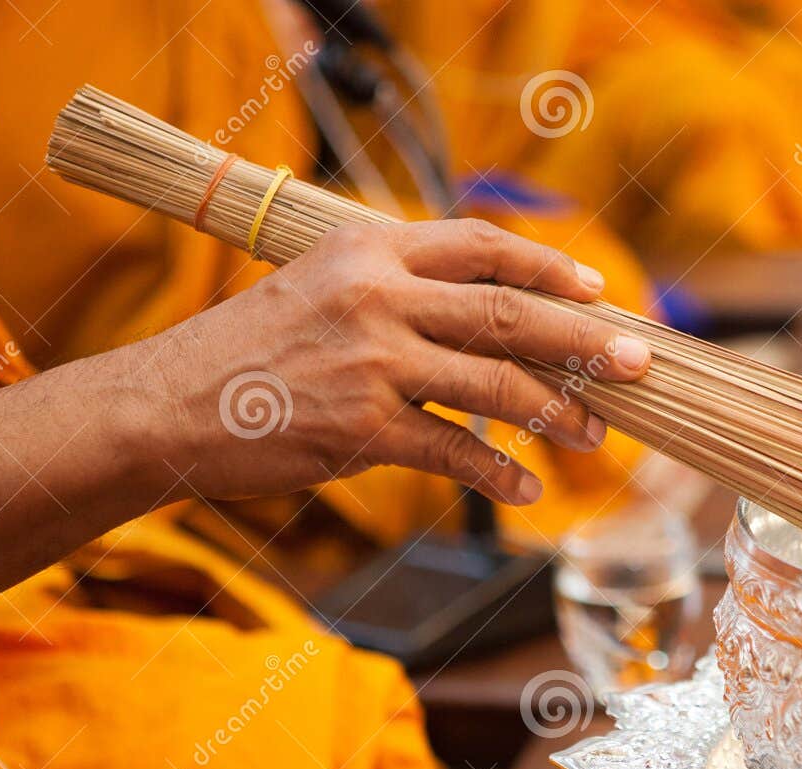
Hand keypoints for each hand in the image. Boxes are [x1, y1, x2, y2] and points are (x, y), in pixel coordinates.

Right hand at [141, 218, 651, 504]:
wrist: (164, 406)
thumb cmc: (248, 351)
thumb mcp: (317, 288)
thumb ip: (395, 290)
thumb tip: (484, 317)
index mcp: (368, 248)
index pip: (480, 244)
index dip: (549, 263)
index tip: (596, 288)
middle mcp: (376, 295)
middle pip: (509, 312)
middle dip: (585, 340)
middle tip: (638, 363)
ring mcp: (371, 361)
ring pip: (496, 385)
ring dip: (558, 414)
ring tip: (594, 436)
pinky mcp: (361, 428)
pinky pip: (456, 453)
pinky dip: (500, 476)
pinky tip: (525, 491)